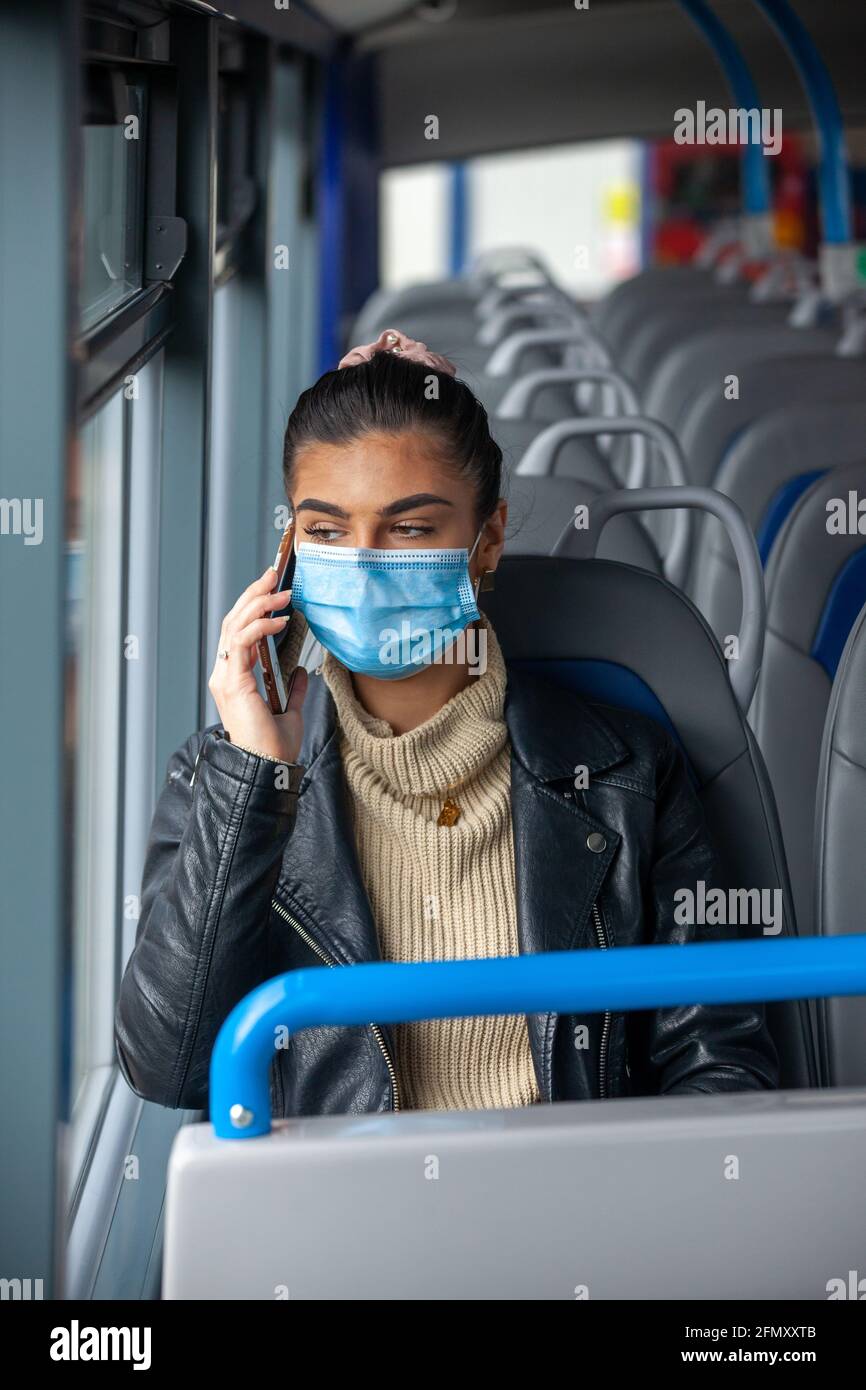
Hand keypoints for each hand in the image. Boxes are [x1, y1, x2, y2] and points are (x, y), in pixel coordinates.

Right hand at [208, 565, 306, 762]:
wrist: (268, 768)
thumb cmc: (274, 748)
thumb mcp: (289, 712)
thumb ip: (293, 691)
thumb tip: (301, 672)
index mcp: (235, 679)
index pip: (239, 632)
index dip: (253, 607)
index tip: (273, 589)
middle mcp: (226, 674)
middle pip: (233, 622)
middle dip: (253, 595)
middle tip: (273, 575)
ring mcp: (226, 677)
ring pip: (234, 626)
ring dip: (258, 604)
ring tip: (280, 591)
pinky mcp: (234, 682)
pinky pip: (242, 642)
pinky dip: (260, 626)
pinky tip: (279, 619)